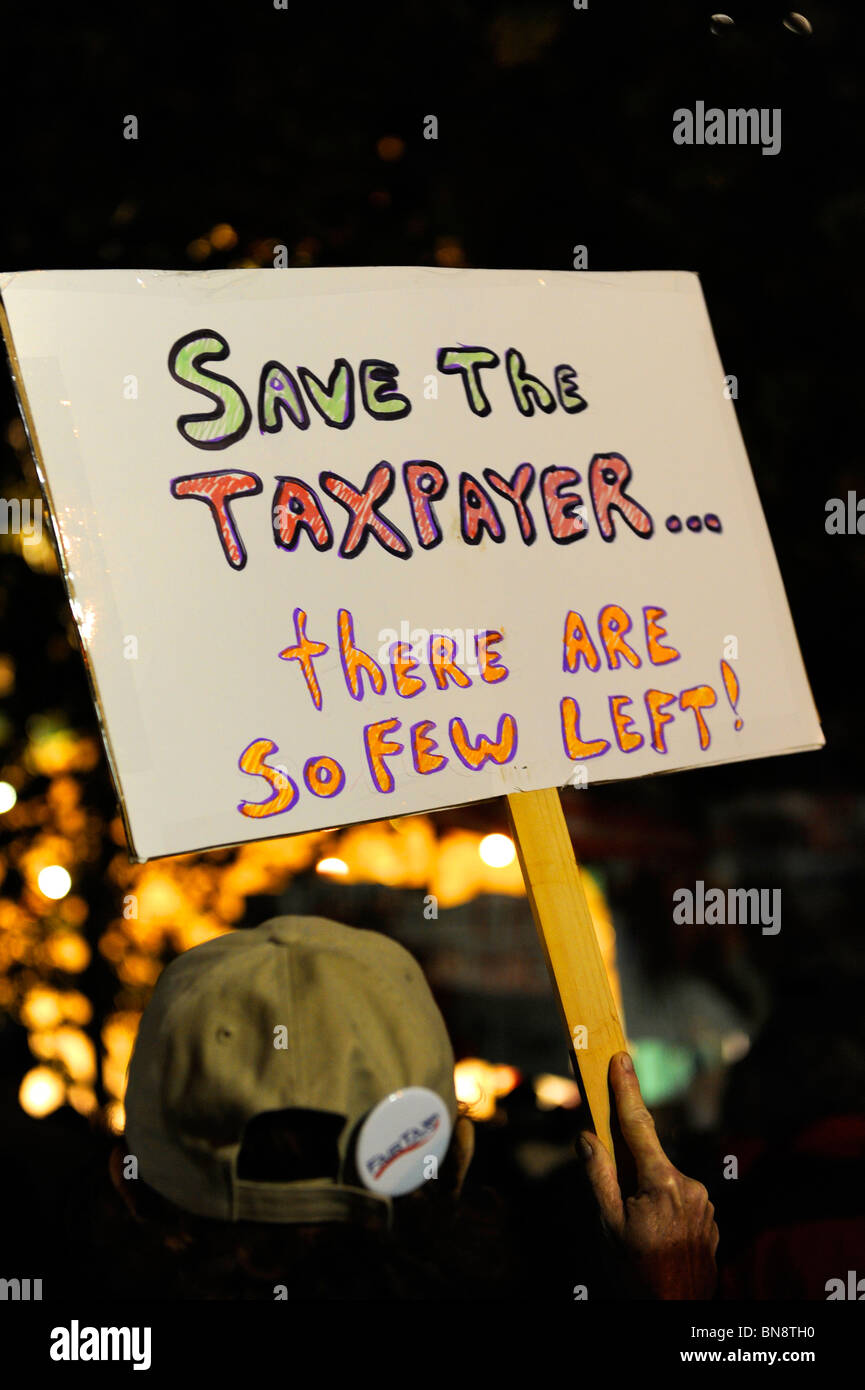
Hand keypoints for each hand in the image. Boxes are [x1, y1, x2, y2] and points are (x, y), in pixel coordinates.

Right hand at [580, 1051, 718, 1298]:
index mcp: (663, 1182)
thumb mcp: (609, 1224)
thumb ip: (599, 1175)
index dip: (626, 1089)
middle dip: (629, 1166)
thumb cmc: (639, 1271)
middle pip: (649, 1157)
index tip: (620, 1058)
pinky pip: (679, 1199)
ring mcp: (705, 1202)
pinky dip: (661, 1206)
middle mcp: (690, 1185)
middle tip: (619, 1201)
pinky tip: (654, 1236)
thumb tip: (587, 1136)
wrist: (679, 1310)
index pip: (638, 1125)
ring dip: (646, 1192)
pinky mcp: (711, 1217)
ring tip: (638, 1233)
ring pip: (663, 1180)